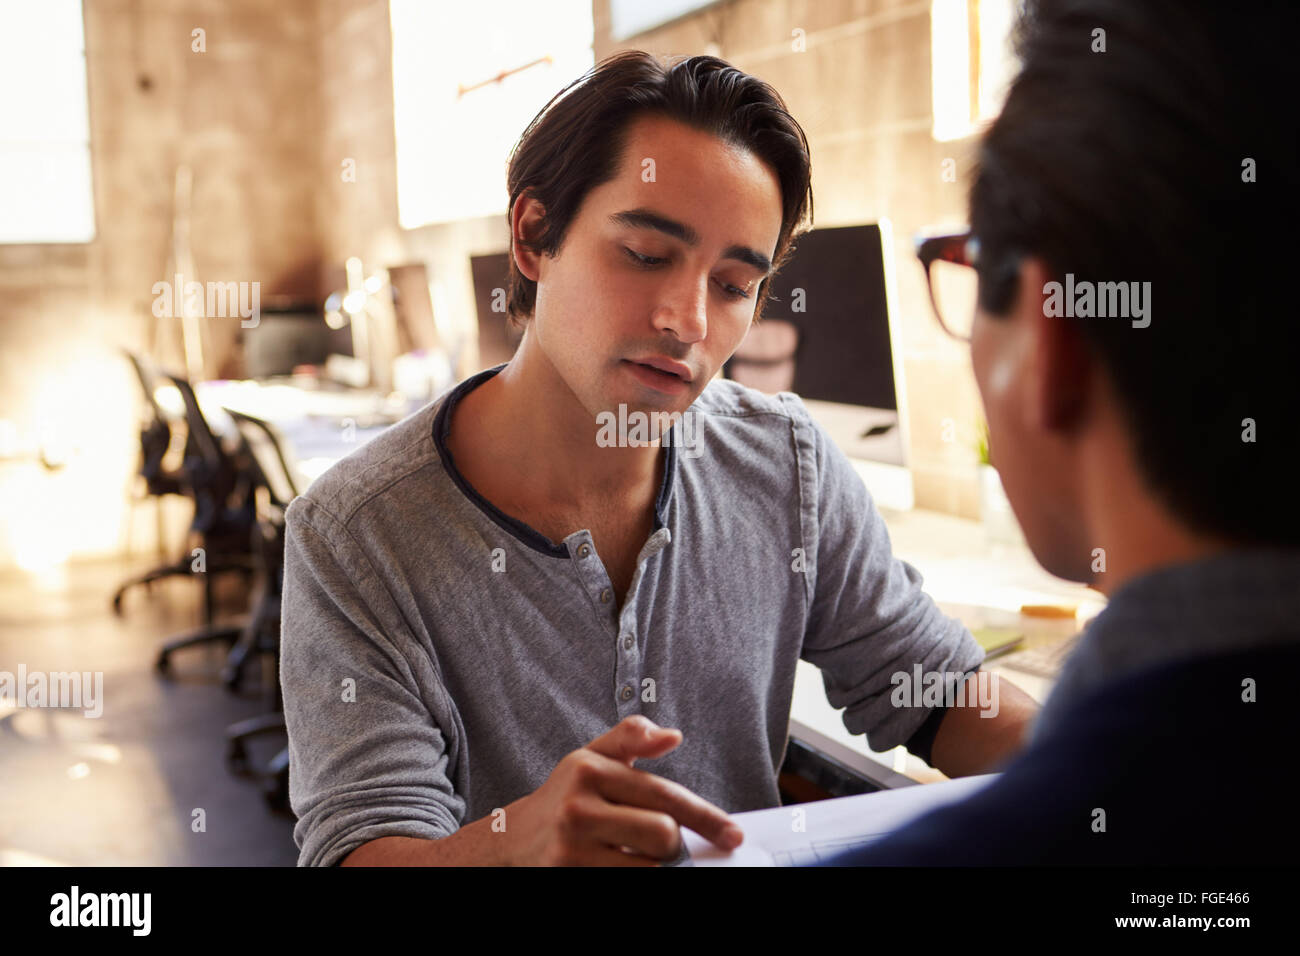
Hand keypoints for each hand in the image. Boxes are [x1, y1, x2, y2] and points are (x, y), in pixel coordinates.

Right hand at [502, 715, 744, 864]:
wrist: (507, 842)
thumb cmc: (561, 799)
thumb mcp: (589, 759)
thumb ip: (630, 739)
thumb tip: (673, 735)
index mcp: (590, 770)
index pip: (663, 794)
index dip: (705, 817)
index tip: (733, 835)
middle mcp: (578, 807)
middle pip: (661, 834)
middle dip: (674, 846)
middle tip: (668, 848)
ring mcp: (571, 848)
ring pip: (647, 867)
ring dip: (654, 867)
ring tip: (639, 858)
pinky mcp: (566, 876)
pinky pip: (624, 883)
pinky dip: (634, 876)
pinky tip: (624, 867)